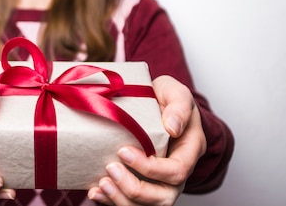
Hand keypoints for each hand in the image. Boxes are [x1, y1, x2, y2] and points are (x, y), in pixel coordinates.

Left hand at [87, 75, 206, 205]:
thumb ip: (179, 106)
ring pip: (148, 205)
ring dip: (122, 200)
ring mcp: (161, 182)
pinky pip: (132, 203)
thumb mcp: (176, 92)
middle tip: (110, 168)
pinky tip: (95, 192)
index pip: (176, 171)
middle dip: (135, 189)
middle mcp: (177, 172)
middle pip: (163, 197)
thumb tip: (172, 128)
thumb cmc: (168, 97)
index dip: (150, 167)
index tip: (123, 151)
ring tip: (101, 185)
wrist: (157, 102)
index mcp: (190, 150)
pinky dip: (112, 201)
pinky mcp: (144, 184)